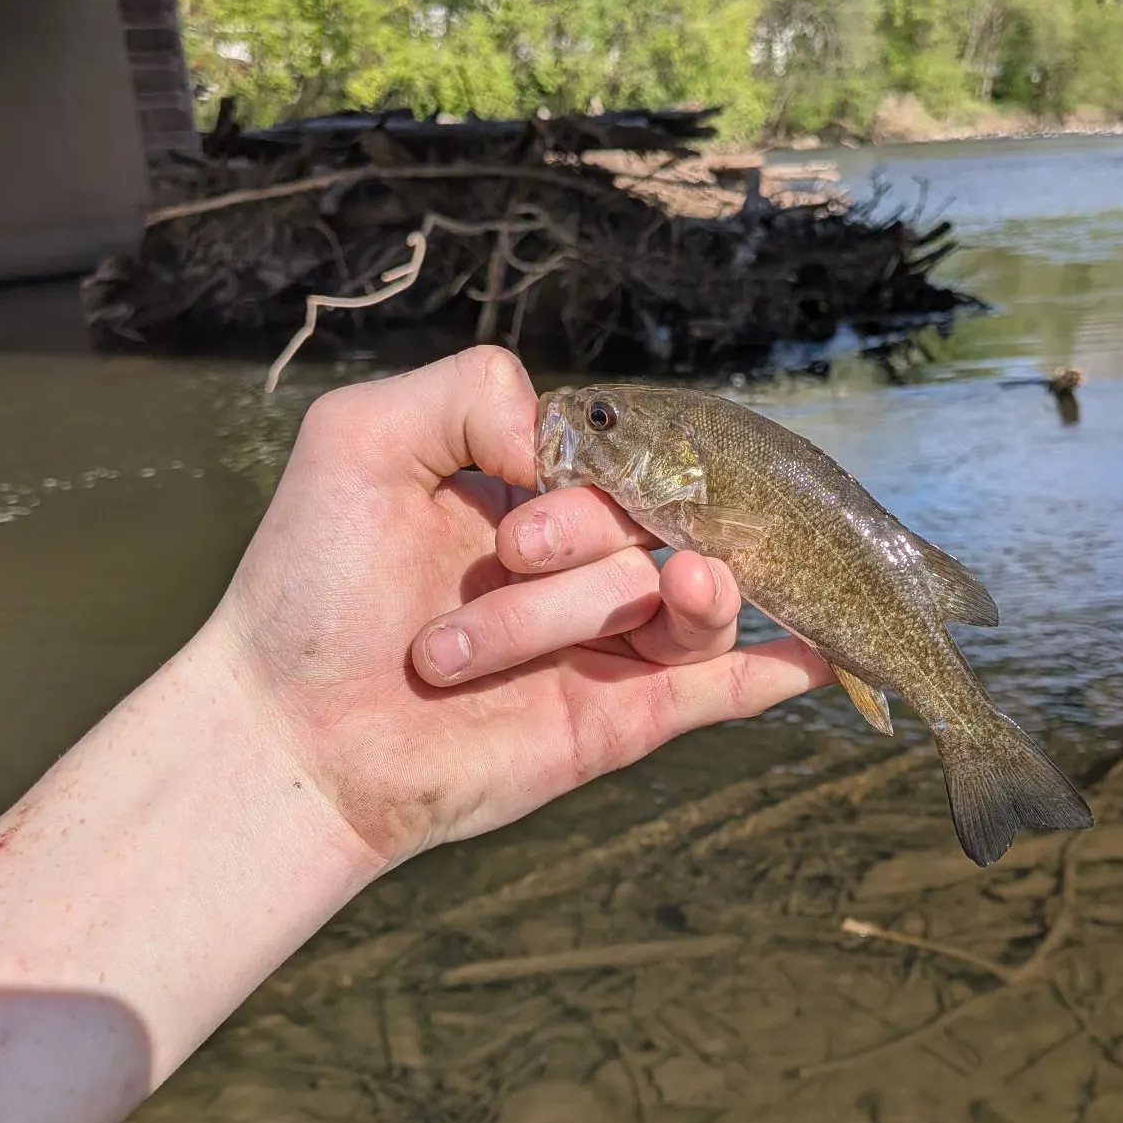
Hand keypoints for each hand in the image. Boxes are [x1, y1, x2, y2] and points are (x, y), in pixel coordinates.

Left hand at [207, 346, 830, 863]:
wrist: (298, 732)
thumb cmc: (312, 586)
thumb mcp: (360, 439)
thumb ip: (466, 389)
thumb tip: (559, 442)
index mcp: (538, 499)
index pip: (626, 460)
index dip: (587, 485)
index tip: (508, 523)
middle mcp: (583, 567)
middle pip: (659, 530)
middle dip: (583, 548)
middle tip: (498, 569)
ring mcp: (609, 645)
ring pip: (688, 605)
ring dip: (644, 603)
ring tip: (625, 608)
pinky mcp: (624, 719)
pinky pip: (724, 687)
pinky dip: (779, 670)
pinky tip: (825, 654)